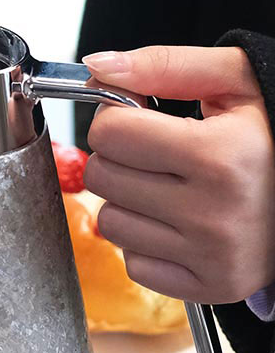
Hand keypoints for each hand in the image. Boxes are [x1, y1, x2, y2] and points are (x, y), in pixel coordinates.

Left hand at [81, 45, 274, 304]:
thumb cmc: (274, 134)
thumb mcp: (235, 81)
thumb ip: (162, 65)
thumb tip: (96, 67)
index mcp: (221, 155)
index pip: (109, 133)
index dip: (118, 119)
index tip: (143, 119)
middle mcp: (216, 212)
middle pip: (101, 177)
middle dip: (120, 158)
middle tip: (159, 154)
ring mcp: (213, 256)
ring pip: (110, 222)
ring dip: (130, 201)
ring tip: (173, 188)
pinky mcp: (212, 287)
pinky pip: (133, 263)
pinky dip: (147, 242)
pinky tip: (181, 224)